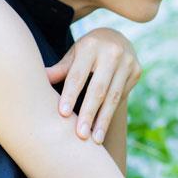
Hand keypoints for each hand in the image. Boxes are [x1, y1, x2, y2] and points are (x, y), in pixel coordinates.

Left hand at [44, 27, 141, 142]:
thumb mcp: (74, 54)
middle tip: (81, 135)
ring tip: (95, 140)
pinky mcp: (137, 71)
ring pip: (113, 97)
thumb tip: (41, 79)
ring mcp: (127, 62)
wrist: (116, 38)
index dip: (70, 95)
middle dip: (89, 113)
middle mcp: (112, 52)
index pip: (78, 75)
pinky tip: (103, 128)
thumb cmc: (87, 50)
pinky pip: (122, 97)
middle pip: (98, 89)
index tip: (63, 115)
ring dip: (103, 120)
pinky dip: (111, 114)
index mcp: (90, 45)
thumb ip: (61, 69)